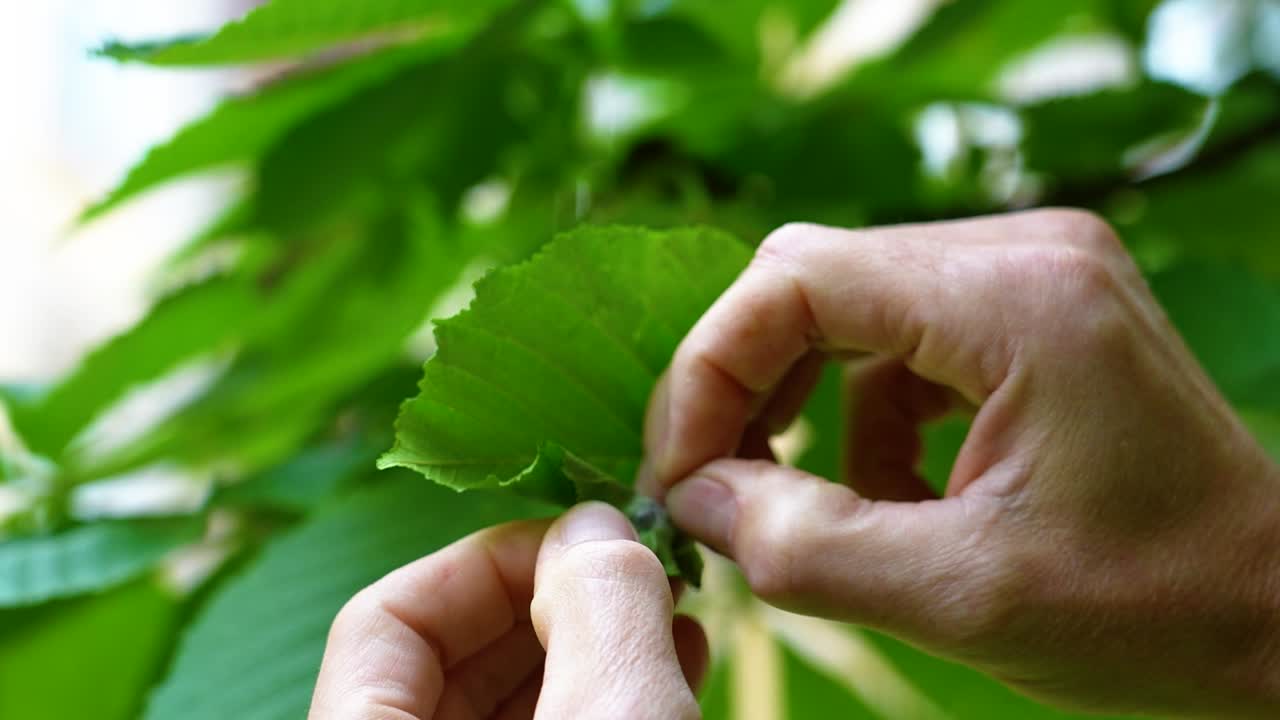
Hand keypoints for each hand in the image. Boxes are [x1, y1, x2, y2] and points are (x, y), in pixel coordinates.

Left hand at [308, 502, 707, 718]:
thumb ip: (597, 608)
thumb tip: (592, 521)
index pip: (385, 620)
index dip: (486, 562)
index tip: (588, 545)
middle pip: (448, 658)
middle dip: (554, 598)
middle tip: (641, 570)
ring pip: (507, 704)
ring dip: (591, 644)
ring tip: (671, 614)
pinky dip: (605, 696)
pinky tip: (675, 667)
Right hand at [639, 209, 1279, 717]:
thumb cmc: (1152, 609)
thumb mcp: (962, 598)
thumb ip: (803, 547)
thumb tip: (693, 496)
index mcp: (1015, 300)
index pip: (797, 279)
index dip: (710, 369)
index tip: (680, 468)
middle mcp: (1024, 254)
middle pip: (812, 276)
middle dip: (743, 381)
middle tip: (714, 481)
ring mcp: (1032, 273)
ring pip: (846, 303)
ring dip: (801, 401)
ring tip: (802, 499)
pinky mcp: (1030, 311)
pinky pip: (898, 338)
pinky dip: (864, 414)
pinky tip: (894, 492)